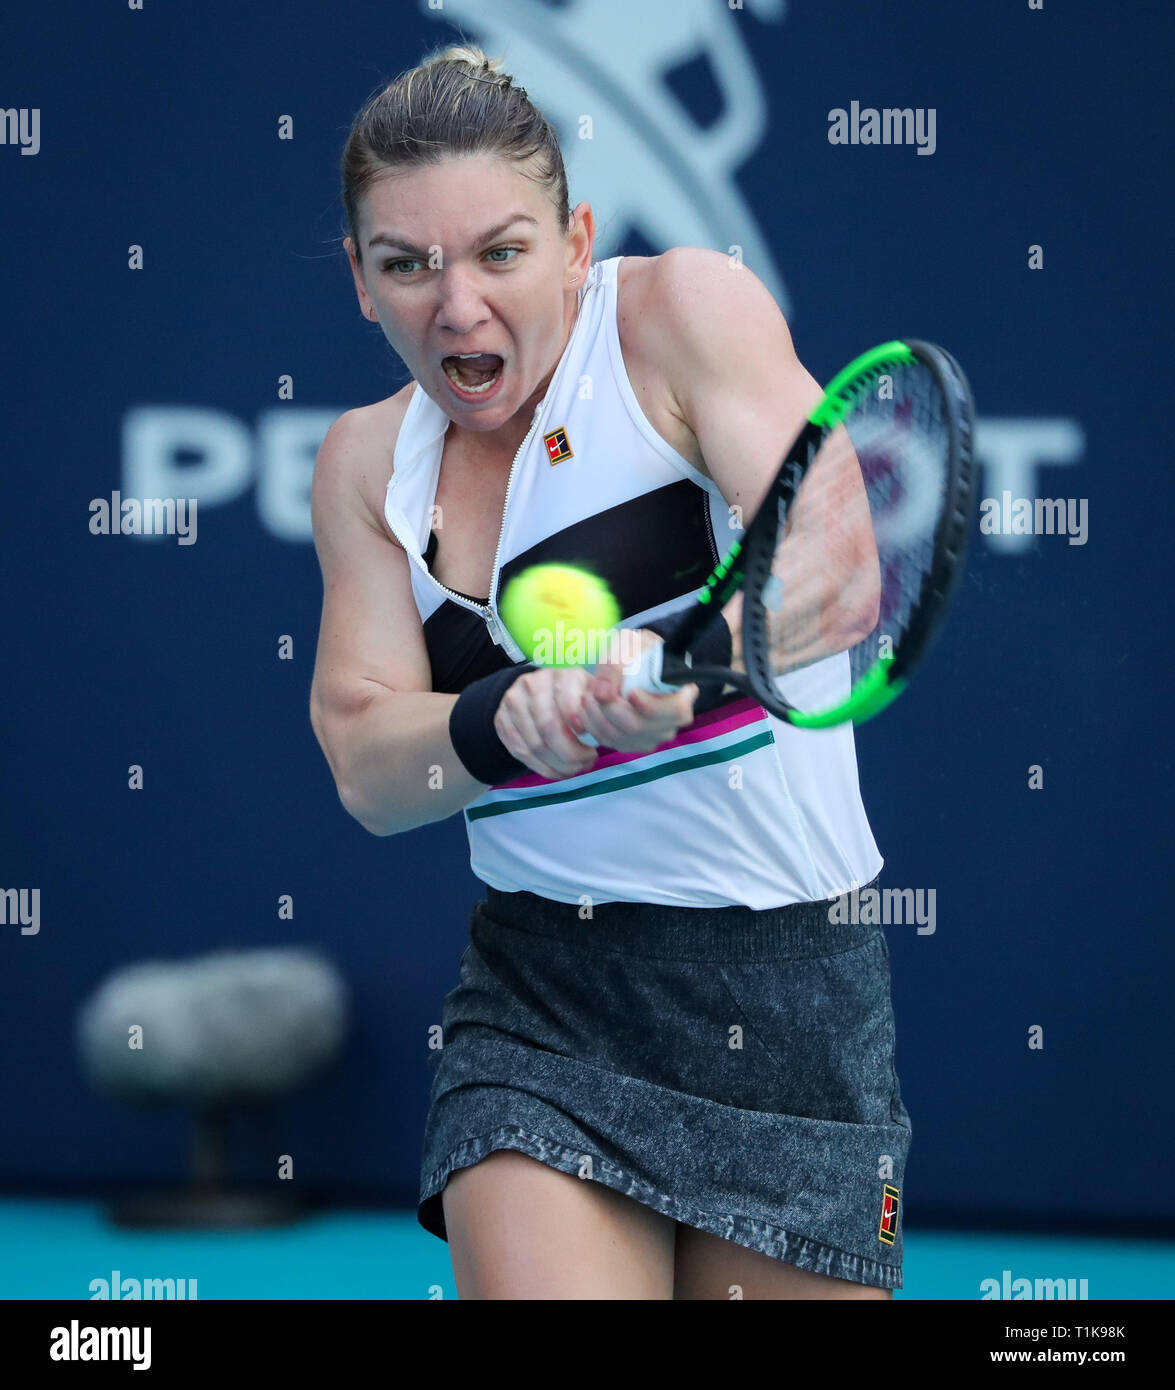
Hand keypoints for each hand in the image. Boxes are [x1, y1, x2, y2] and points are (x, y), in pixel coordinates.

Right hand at [493, 665, 601, 780]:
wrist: (537, 693)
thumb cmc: (574, 698)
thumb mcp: (590, 694)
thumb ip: (598, 709)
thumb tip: (601, 734)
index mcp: (560, 675)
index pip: (567, 701)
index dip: (579, 727)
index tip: (593, 746)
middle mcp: (533, 684)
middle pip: (548, 727)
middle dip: (570, 753)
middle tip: (586, 762)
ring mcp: (513, 701)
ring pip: (534, 744)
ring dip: (558, 764)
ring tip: (574, 768)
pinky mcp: (501, 720)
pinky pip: (520, 752)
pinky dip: (542, 767)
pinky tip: (557, 770)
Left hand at [577, 628, 698, 751]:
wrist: (634, 663)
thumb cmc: (638, 652)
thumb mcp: (629, 645)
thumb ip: (616, 664)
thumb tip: (603, 692)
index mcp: (683, 695)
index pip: (674, 710)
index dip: (649, 705)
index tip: (630, 692)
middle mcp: (672, 722)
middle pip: (639, 726)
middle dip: (609, 709)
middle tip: (592, 690)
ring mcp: (653, 737)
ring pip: (621, 737)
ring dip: (597, 717)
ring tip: (588, 696)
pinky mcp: (634, 744)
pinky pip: (611, 743)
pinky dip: (595, 727)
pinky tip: (589, 709)